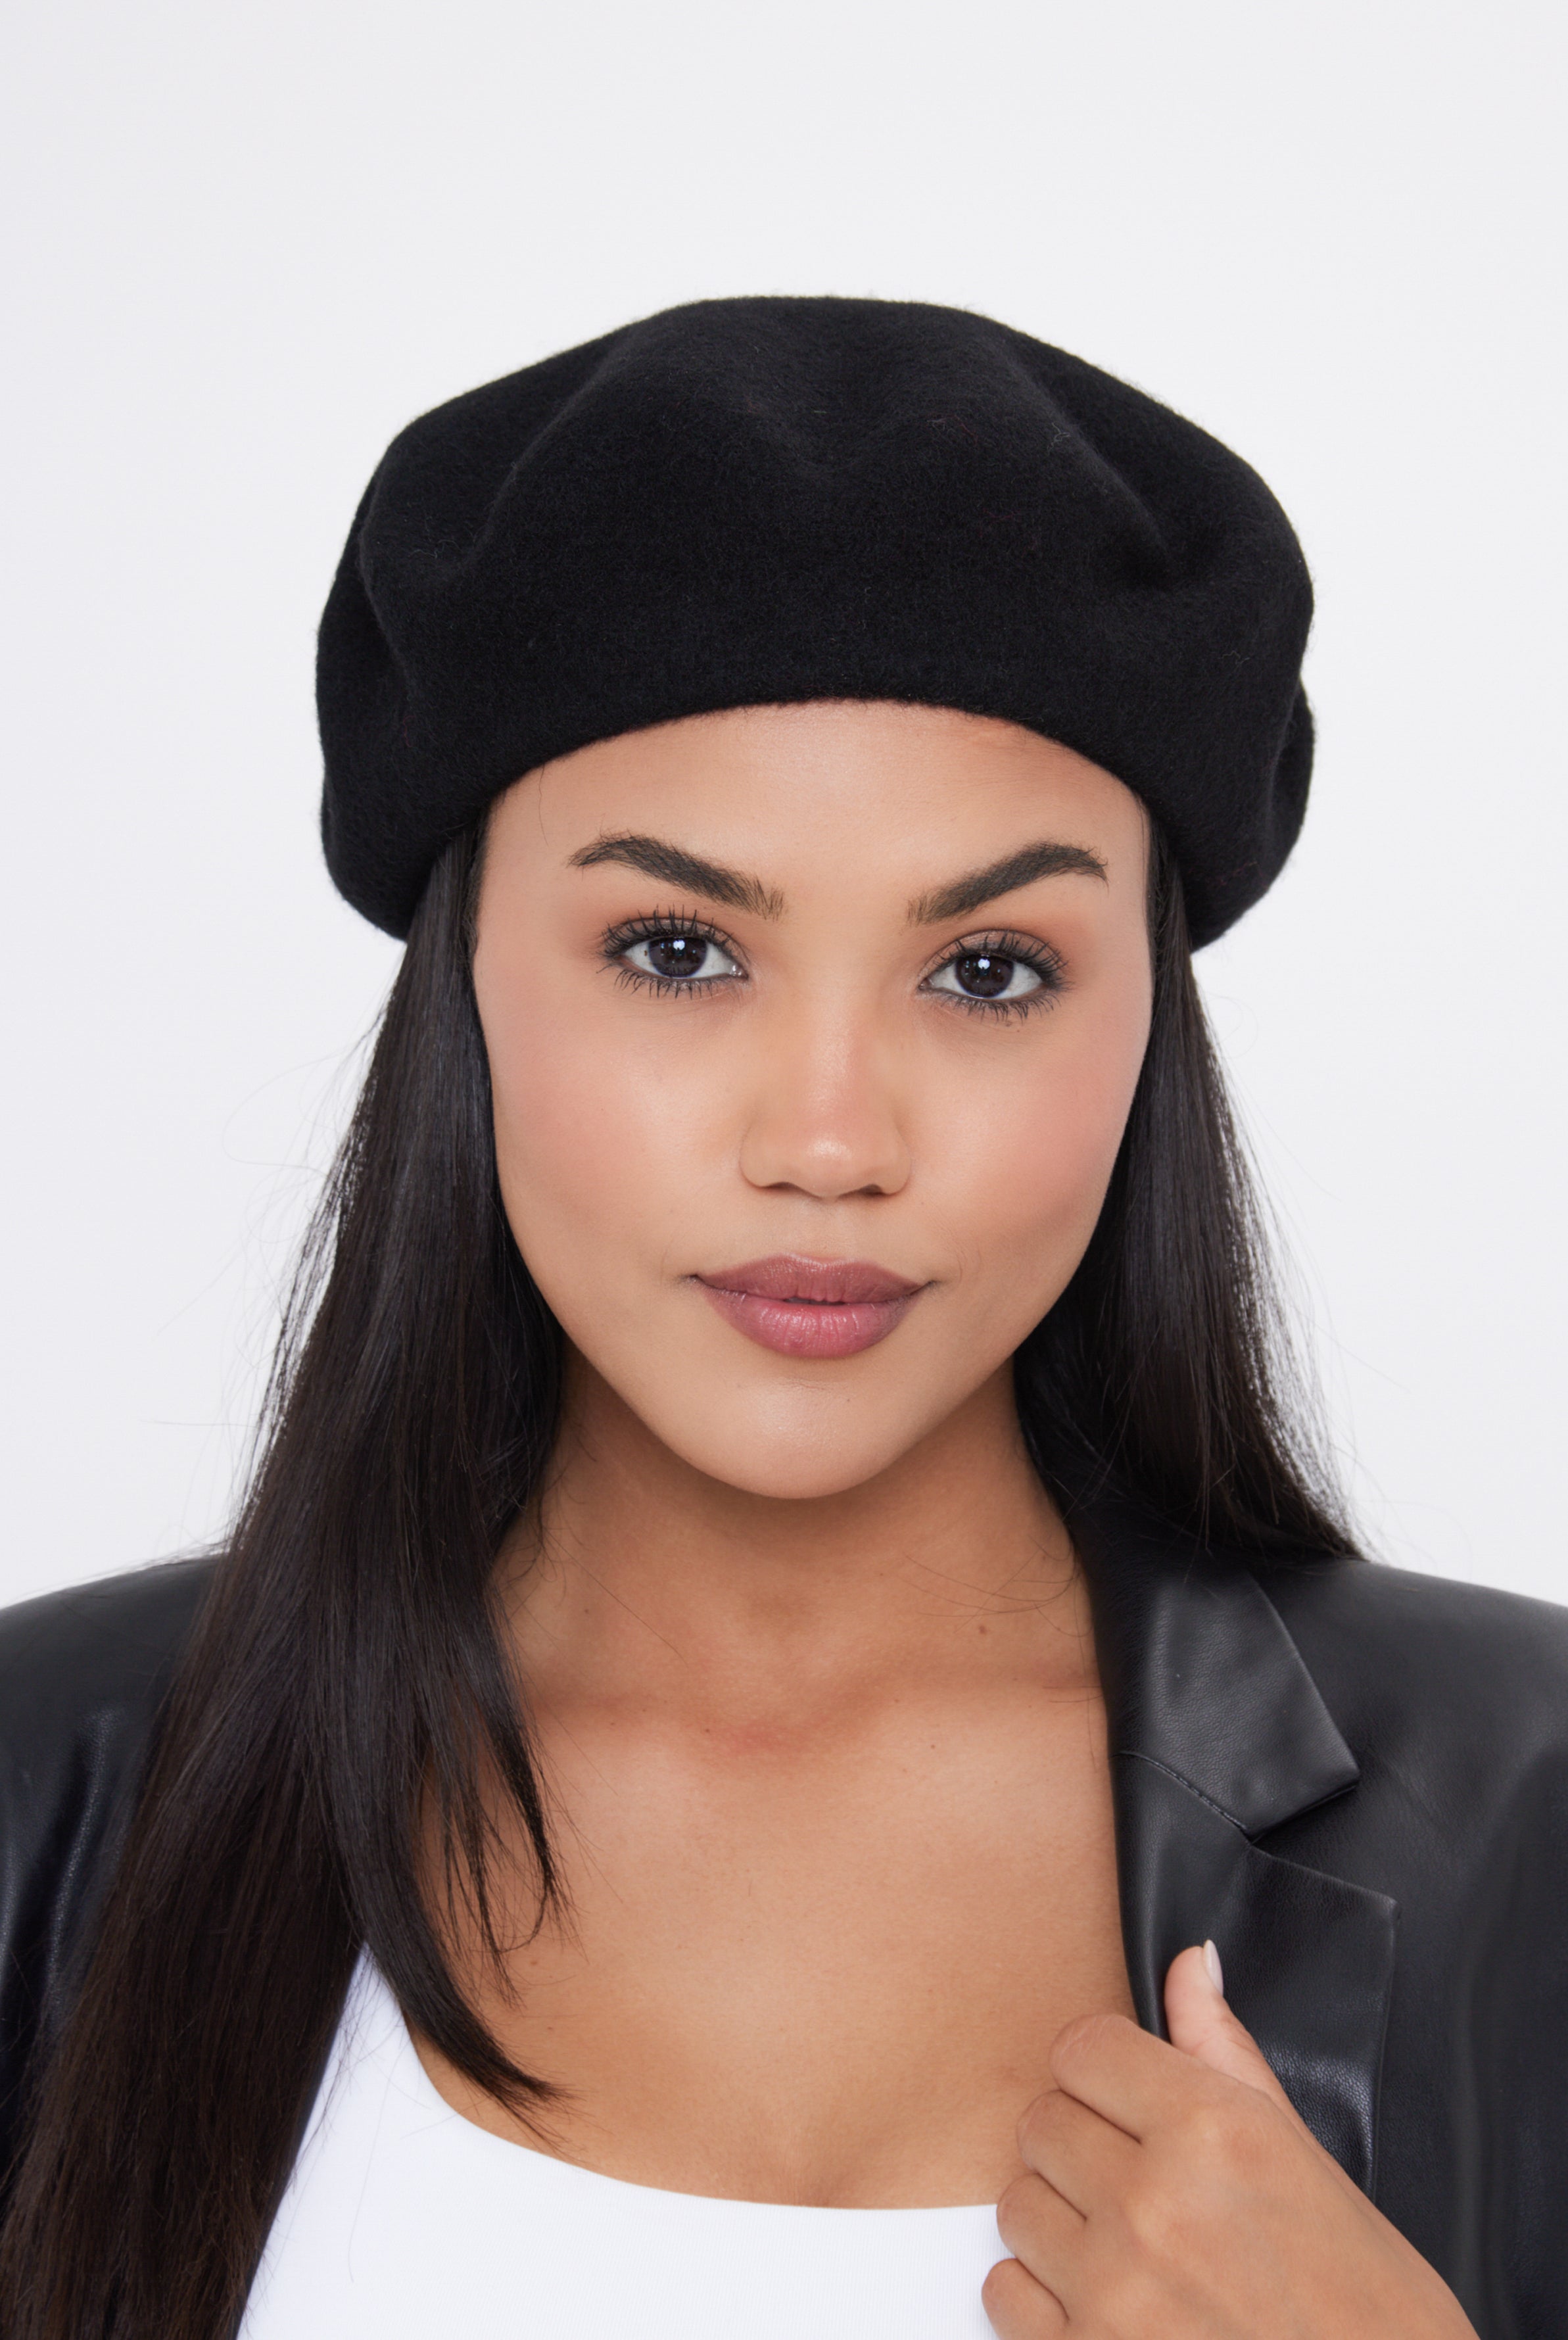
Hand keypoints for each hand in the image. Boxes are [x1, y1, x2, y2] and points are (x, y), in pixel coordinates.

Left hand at [983, 1944, 1476, 2337]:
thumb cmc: (1368, 2311)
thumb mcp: (1311, 2166)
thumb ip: (1227, 2057)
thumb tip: (1190, 1964)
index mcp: (1214, 2131)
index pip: (1083, 2046)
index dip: (1105, 2070)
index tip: (1129, 2097)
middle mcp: (1152, 2202)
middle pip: (1042, 2120)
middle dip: (1083, 2143)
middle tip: (1140, 2183)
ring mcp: (1111, 2289)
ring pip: (1017, 2202)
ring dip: (1061, 2222)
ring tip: (1131, 2251)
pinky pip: (1004, 2291)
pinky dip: (1043, 2299)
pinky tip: (1107, 2306)